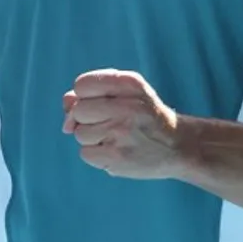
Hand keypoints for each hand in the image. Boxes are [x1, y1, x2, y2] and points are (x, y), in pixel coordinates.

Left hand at [62, 69, 182, 179]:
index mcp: (129, 84)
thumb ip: (93, 90)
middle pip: (78, 110)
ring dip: (91, 137)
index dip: (84, 96)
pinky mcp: (118, 158)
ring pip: (79, 133)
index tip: (100, 102)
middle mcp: (127, 106)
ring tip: (115, 137)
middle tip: (109, 122)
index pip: (82, 85)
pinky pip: (85, 153)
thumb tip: (66, 103)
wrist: (177, 146)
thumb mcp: (127, 92)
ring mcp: (122, 133)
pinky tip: (114, 150)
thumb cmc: (144, 115)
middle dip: (86, 118)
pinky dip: (95, 154)